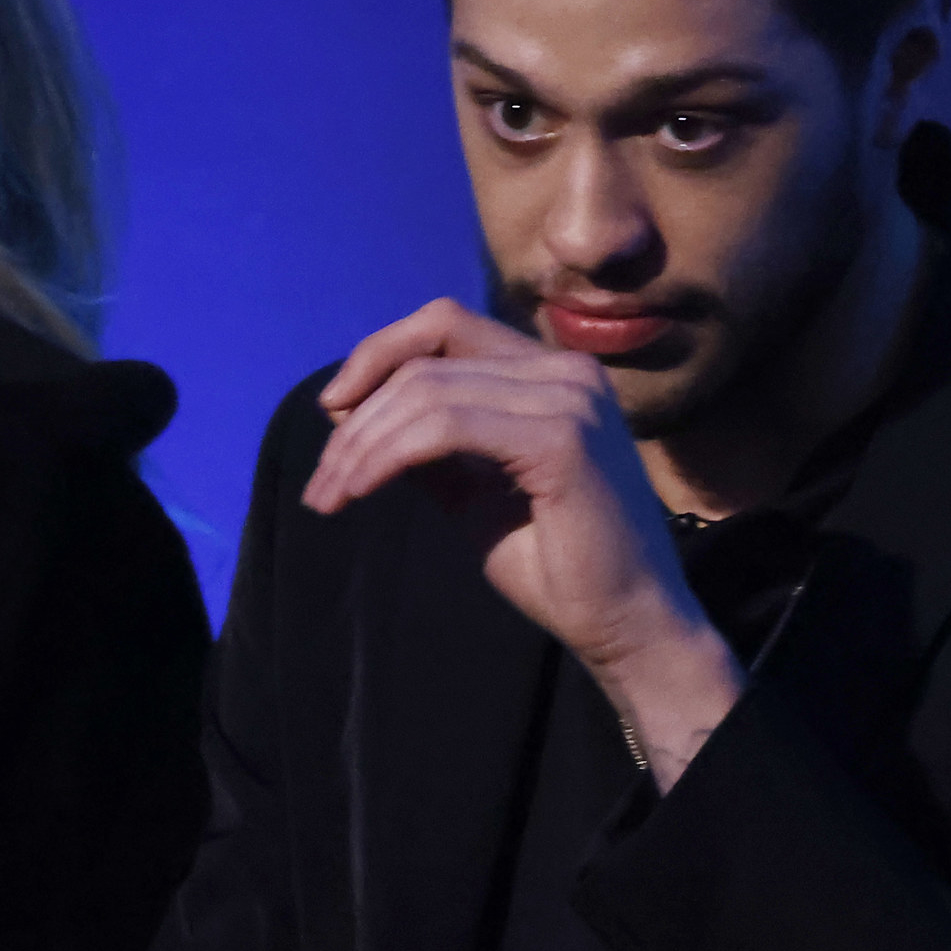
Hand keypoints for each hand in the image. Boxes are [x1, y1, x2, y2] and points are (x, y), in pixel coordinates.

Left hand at [302, 298, 739, 784]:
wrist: (629, 624)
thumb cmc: (562, 569)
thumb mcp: (477, 495)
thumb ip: (431, 450)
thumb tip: (350, 414)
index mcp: (555, 376)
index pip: (447, 325)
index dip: (378, 354)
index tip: (332, 412)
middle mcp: (568, 372)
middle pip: (427, 357)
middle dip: (357, 415)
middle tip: (321, 482)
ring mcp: (570, 399)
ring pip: (428, 391)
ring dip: (362, 444)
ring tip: (329, 495)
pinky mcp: (562, 439)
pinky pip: (445, 429)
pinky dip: (387, 457)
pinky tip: (357, 492)